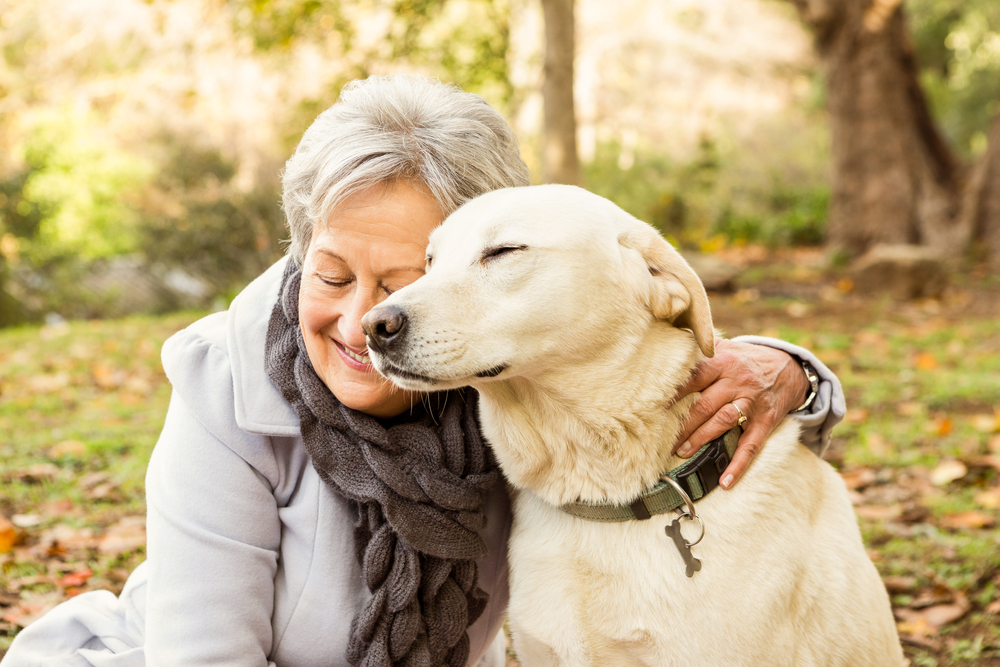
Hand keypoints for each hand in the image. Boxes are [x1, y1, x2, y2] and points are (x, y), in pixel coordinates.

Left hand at [669, 338, 809, 488]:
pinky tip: (726, 481)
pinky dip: (739, 464)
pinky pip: (751, 445)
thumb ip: (700, 350)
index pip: (693, 377)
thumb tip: (666, 349)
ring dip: (701, 438)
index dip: (673, 393)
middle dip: (682, 424)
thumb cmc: (746, 360)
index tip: (652, 406)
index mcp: (723, 362)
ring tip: (681, 452)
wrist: (789, 368)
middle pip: (704, 404)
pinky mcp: (766, 421)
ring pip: (723, 422)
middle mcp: (737, 382)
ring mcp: (752, 402)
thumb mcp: (726, 347)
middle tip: (661, 439)